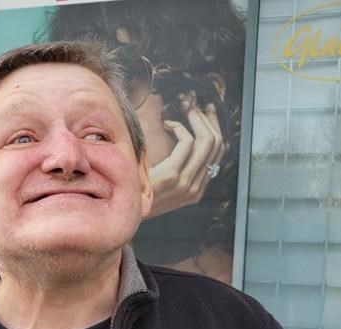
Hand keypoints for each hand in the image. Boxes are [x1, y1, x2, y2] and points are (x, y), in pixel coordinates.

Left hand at [144, 100, 224, 219]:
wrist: (123, 211)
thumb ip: (177, 168)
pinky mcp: (172, 175)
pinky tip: (167, 124)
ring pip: (206, 140)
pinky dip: (180, 127)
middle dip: (207, 119)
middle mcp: (195, 188)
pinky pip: (187, 142)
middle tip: (194, 105)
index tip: (205, 112)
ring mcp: (185, 183)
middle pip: (216, 144)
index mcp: (196, 190)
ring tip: (184, 108)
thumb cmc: (138, 192)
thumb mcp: (162, 184)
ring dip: (196, 118)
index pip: (217, 153)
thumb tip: (187, 140)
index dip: (214, 128)